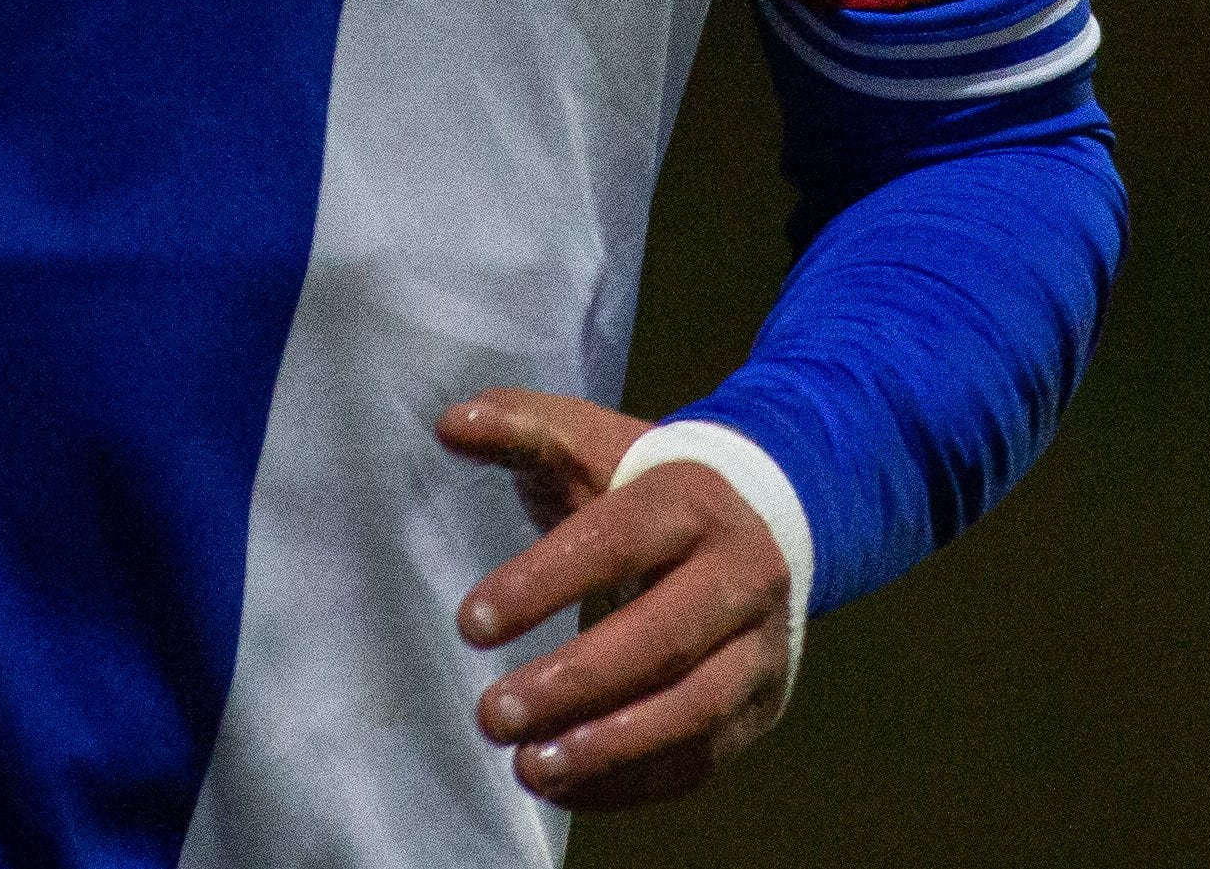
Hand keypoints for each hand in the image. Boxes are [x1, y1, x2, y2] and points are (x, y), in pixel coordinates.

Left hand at [436, 387, 791, 812]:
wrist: (756, 515)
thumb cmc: (645, 482)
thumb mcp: (588, 441)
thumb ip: (520, 427)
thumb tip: (449, 426)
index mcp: (692, 500)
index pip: (617, 542)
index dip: (544, 583)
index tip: (469, 625)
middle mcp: (742, 576)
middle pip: (662, 640)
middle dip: (574, 684)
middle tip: (491, 714)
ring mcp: (760, 649)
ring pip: (692, 713)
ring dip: (606, 748)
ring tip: (527, 766)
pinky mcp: (758, 707)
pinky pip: (701, 759)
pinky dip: (632, 781)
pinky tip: (563, 784)